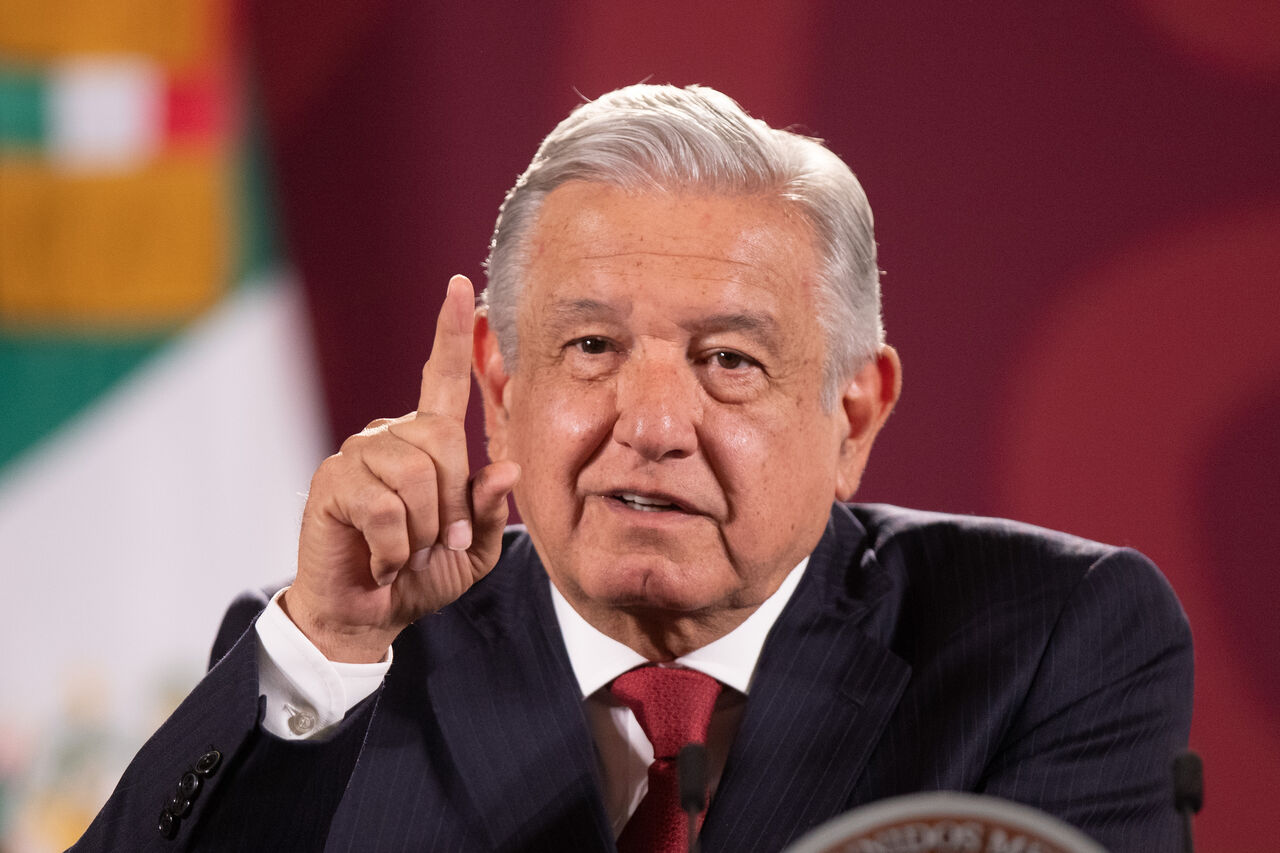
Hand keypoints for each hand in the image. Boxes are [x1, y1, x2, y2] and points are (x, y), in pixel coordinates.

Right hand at [282, 275, 519, 661]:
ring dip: (423, 530)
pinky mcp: (332, 482)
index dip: (452, 333)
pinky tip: (383, 559)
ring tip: (406, 550)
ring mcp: (357, 454)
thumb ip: (490, 509)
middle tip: (439, 541)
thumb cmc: (420, 576)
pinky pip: (385, 507)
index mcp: (427, 443)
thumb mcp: (474, 549)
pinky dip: (395, 547)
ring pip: (416, 476)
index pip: (441, 376)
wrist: (368, 614)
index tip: (462, 286)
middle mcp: (390, 436)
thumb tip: (508, 468)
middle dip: (453, 503)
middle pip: (445, 440)